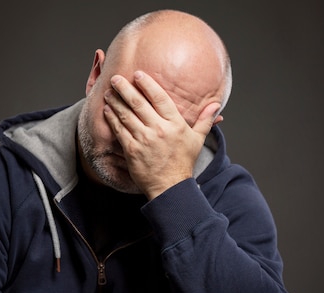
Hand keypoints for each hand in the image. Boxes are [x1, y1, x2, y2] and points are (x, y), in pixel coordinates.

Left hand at [103, 70, 220, 199]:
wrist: (170, 187)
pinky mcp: (132, 150)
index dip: (147, 84)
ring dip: (115, 101)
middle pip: (138, 103)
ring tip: (108, 92)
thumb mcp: (197, 140)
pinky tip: (107, 110)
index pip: (159, 98)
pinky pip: (119, 130)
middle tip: (115, 78)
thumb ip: (205, 120)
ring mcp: (144, 139)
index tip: (138, 74)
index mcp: (175, 124)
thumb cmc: (182, 163)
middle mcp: (159, 129)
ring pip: (126, 115)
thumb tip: (216, 104)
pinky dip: (112, 118)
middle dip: (125, 88)